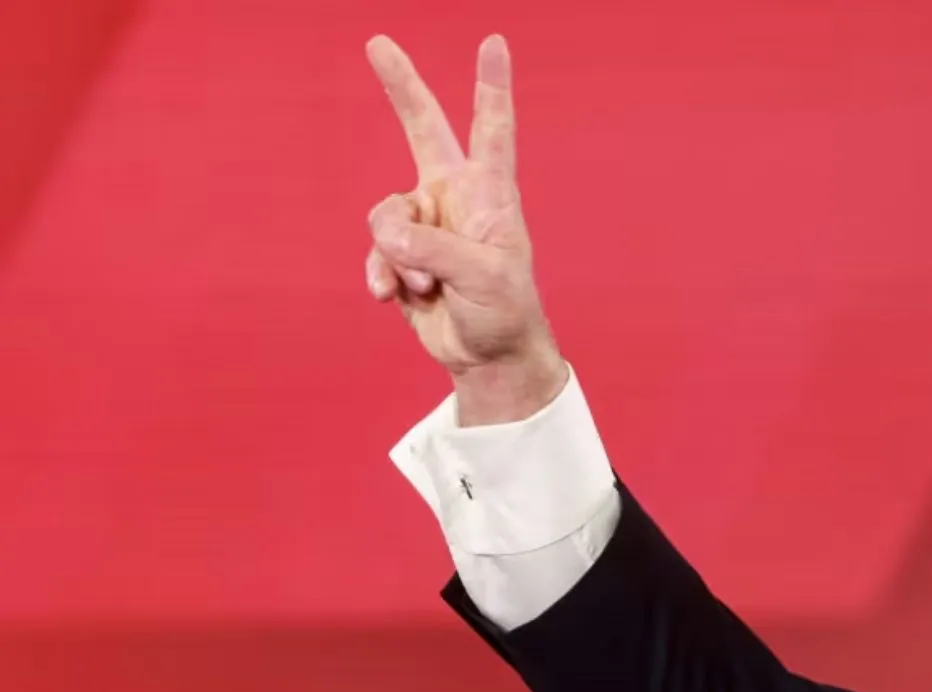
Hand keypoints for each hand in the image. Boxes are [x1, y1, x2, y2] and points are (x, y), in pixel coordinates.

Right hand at [365, 34, 565, 423]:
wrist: (486, 355)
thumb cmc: (504, 311)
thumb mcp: (481, 278)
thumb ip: (432, 249)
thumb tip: (386, 233)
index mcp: (489, 193)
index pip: (492, 130)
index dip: (491, 86)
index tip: (495, 43)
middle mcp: (454, 197)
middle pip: (423, 129)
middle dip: (400, 87)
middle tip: (377, 42)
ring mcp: (424, 223)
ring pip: (384, 216)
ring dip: (399, 257)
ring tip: (430, 286)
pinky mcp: (400, 253)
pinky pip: (374, 251)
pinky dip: (382, 276)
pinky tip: (399, 298)